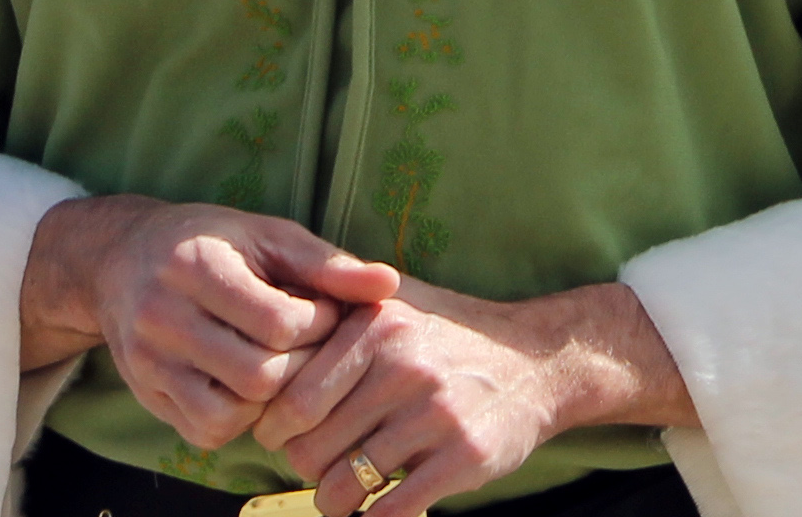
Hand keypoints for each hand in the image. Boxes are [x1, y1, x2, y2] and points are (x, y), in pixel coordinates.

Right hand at [23, 197, 396, 450]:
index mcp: (195, 267)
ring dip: (271, 400)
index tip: (324, 312)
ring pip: (231, 414)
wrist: (121, 260)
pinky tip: (249, 385)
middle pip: (258, 376)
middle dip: (300, 367)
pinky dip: (239, 419)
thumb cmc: (211, 242)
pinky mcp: (145, 395)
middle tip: (311, 346)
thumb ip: (327, 264)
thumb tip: (389, 284)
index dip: (318, 325)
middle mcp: (162, 318)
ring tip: (281, 365)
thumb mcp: (267, 235)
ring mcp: (149, 363)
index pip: (278, 323)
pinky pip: (206, 432)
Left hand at [253, 280, 684, 516]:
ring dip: (333, 500)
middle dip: (303, 468)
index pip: (292, 398)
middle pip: (310, 448)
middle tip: (315, 466)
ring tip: (342, 493)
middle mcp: (403, 366)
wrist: (539, 361)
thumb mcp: (396, 304)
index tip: (282, 436)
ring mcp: (435, 414)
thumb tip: (263, 331)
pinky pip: (390, 510)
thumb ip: (336, 309)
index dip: (276, 429)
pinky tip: (375, 508)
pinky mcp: (463, 458)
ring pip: (344, 485)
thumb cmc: (449, 336)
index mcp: (376, 326)